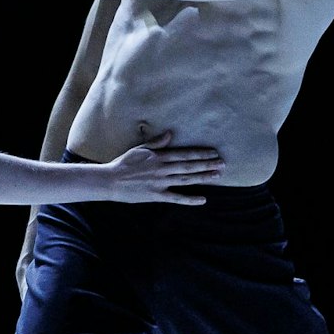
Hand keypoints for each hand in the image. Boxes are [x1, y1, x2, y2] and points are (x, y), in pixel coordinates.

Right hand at [106, 130, 222, 203]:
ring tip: (217, 175)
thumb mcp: (139, 149)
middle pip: (189, 166)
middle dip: (207, 164)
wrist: (110, 180)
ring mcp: (160, 183)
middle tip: (223, 163)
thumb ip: (156, 142)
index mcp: (159, 156)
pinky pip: (176, 198)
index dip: (200, 153)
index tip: (214, 152)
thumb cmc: (123, 163)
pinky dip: (190, 199)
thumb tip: (170, 133)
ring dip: (203, 177)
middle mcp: (162, 169)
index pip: (184, 154)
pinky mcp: (156, 196)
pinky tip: (203, 199)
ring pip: (186, 179)